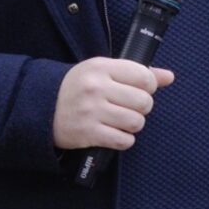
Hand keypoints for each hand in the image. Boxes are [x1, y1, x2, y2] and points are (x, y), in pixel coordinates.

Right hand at [53, 57, 174, 151]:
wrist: (40, 106)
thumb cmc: (78, 87)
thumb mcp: (103, 71)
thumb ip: (137, 72)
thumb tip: (169, 76)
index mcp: (101, 67)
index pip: (144, 77)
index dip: (148, 87)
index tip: (139, 90)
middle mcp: (96, 88)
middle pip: (144, 102)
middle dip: (141, 108)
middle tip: (129, 108)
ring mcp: (91, 111)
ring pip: (136, 122)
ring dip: (133, 125)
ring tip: (121, 121)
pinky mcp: (87, 133)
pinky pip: (123, 140)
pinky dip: (123, 140)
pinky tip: (114, 133)